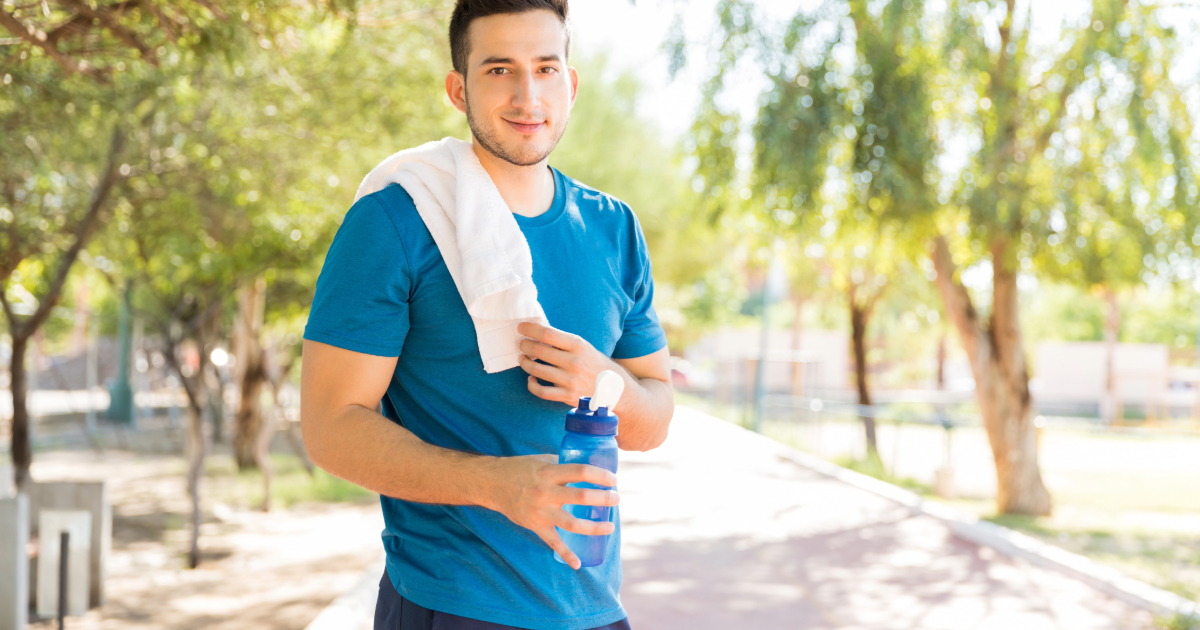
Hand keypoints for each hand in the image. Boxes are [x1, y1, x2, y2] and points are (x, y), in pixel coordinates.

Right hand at [482, 454, 618, 569]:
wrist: (493, 484)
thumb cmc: (520, 469)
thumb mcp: (542, 461)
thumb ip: (562, 465)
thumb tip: (586, 468)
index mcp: (549, 472)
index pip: (581, 471)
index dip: (600, 475)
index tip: (613, 479)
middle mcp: (546, 492)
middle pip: (582, 496)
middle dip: (604, 498)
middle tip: (616, 499)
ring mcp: (541, 511)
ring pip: (572, 523)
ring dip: (594, 526)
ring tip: (609, 527)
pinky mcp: (535, 526)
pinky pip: (553, 542)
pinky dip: (566, 555)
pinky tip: (578, 564)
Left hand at [517, 322, 619, 406]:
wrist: (612, 387)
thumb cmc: (592, 363)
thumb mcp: (583, 346)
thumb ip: (562, 341)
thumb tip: (536, 331)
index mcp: (578, 345)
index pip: (548, 334)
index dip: (530, 329)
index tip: (521, 327)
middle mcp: (574, 362)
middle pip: (539, 350)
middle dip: (525, 345)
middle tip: (521, 344)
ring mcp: (570, 380)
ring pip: (536, 370)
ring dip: (525, 363)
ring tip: (523, 359)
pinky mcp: (567, 396)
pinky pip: (541, 391)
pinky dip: (531, 385)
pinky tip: (531, 379)